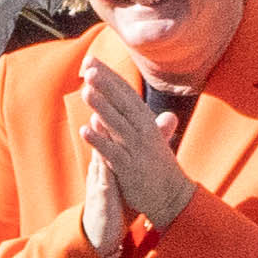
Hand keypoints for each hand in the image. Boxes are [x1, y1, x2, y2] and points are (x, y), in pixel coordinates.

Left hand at [79, 56, 190, 247]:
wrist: (172, 197)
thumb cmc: (159, 166)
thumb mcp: (156, 139)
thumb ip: (149, 121)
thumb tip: (155, 108)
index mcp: (147, 121)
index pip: (126, 92)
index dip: (109, 76)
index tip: (91, 60)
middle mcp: (143, 131)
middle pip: (122, 103)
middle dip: (106, 84)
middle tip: (89, 67)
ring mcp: (137, 149)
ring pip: (117, 124)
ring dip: (101, 107)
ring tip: (85, 90)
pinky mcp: (129, 169)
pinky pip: (113, 152)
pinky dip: (100, 140)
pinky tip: (85, 129)